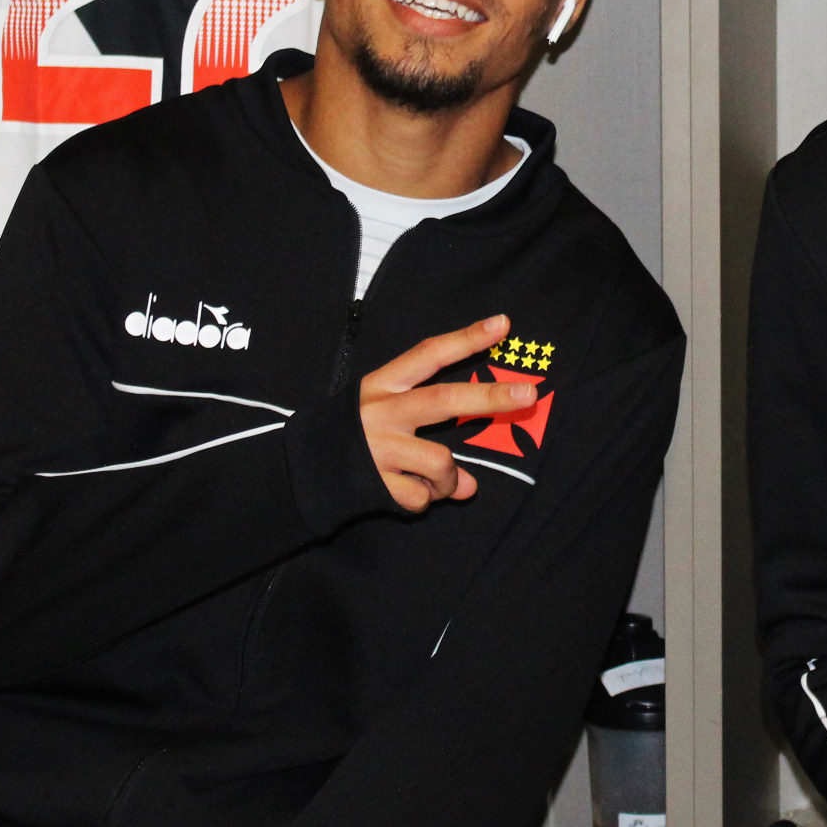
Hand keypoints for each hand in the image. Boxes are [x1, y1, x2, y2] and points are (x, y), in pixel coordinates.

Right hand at [357, 315, 534, 511]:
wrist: (297, 470)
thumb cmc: (350, 433)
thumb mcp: (382, 411)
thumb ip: (429, 434)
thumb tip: (470, 483)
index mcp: (383, 385)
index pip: (429, 355)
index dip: (467, 339)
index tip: (503, 325)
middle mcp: (381, 412)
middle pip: (443, 400)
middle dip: (489, 398)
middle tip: (528, 395)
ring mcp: (378, 448)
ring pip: (441, 462)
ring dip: (450, 481)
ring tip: (441, 484)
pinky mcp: (373, 483)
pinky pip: (420, 498)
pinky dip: (422, 501)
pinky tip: (406, 493)